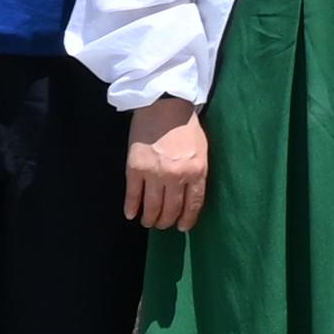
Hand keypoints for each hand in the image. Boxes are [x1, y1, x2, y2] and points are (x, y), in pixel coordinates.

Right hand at [122, 96, 209, 231]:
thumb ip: (198, 174)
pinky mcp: (135, 168)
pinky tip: (132, 214)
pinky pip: (133, 194)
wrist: (164, 106)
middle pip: (171, 209)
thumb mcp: (202, 151)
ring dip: (150, 218)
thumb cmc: (186, 127)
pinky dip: (131, 207)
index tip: (183, 227)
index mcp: (197, 171)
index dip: (187, 219)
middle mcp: (176, 176)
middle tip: (163, 225)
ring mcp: (154, 173)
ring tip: (149, 222)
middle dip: (167, 221)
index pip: (193, 204)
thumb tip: (191, 197)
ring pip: (152, 206)